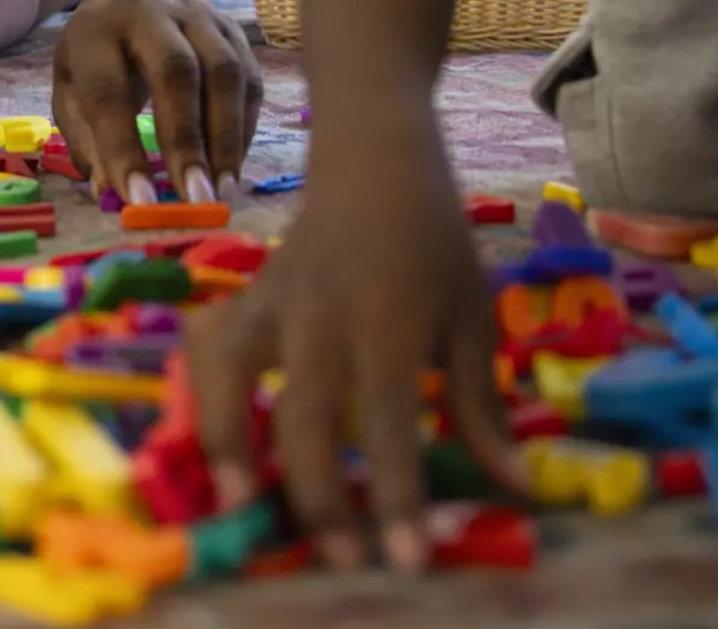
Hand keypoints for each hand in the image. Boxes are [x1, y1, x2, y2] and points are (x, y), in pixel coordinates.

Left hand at [50, 0, 257, 202]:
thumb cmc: (99, 52)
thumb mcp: (71, 86)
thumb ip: (86, 137)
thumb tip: (108, 190)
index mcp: (96, 29)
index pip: (108, 91)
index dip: (123, 147)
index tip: (139, 200)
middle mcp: (150, 12)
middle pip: (176, 71)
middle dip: (186, 141)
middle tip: (194, 200)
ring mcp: (199, 16)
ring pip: (223, 72)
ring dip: (225, 139)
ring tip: (220, 193)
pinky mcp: (234, 31)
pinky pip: (248, 80)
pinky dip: (243, 129)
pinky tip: (232, 167)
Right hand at [183, 114, 520, 573]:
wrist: (374, 158)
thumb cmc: (433, 241)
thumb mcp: (473, 317)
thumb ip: (482, 407)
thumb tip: (516, 489)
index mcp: (393, 322)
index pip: (392, 423)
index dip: (398, 495)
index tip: (405, 560)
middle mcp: (324, 316)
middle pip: (306, 414)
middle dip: (320, 494)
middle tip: (339, 558)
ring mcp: (273, 304)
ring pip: (231, 374)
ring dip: (230, 441)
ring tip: (239, 504)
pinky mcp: (243, 300)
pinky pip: (209, 350)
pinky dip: (200, 395)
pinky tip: (203, 443)